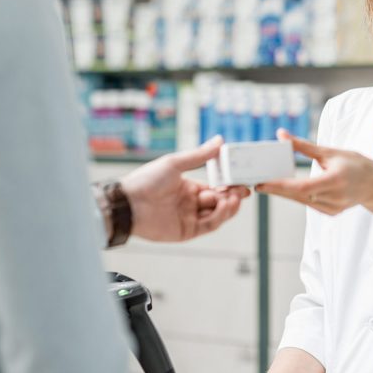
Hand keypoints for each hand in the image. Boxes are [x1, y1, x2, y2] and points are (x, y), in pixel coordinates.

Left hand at [120, 136, 249, 241]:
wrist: (129, 203)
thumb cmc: (147, 180)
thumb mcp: (176, 163)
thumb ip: (200, 155)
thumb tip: (219, 141)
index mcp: (188, 187)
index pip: (215, 187)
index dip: (229, 184)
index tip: (242, 180)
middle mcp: (190, 203)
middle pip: (219, 202)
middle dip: (232, 196)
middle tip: (243, 190)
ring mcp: (189, 218)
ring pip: (217, 215)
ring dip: (228, 206)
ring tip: (235, 197)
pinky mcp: (187, 231)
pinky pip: (209, 225)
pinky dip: (219, 216)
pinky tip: (223, 206)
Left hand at [256, 129, 372, 215]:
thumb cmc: (354, 164)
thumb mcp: (330, 151)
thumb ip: (303, 146)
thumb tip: (281, 135)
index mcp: (335, 180)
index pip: (301, 187)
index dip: (279, 186)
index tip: (261, 183)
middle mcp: (335, 198)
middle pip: (297, 196)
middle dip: (275, 189)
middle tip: (256, 182)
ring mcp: (333, 208)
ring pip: (301, 201)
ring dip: (283, 193)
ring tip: (266, 184)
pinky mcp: (331, 213)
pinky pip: (308, 204)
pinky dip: (296, 196)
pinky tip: (286, 190)